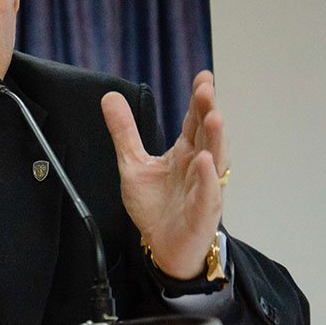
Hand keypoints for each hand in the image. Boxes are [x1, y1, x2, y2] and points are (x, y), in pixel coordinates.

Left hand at [100, 71, 227, 279]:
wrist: (162, 247)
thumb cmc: (156, 206)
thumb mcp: (133, 163)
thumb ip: (124, 131)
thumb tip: (110, 96)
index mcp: (186, 152)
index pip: (195, 120)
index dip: (199, 99)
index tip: (203, 77)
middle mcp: (200, 166)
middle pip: (208, 134)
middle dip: (208, 111)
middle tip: (206, 89)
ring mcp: (204, 189)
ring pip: (214, 160)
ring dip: (215, 138)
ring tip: (214, 116)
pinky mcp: (202, 213)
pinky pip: (207, 193)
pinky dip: (206, 177)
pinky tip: (203, 160)